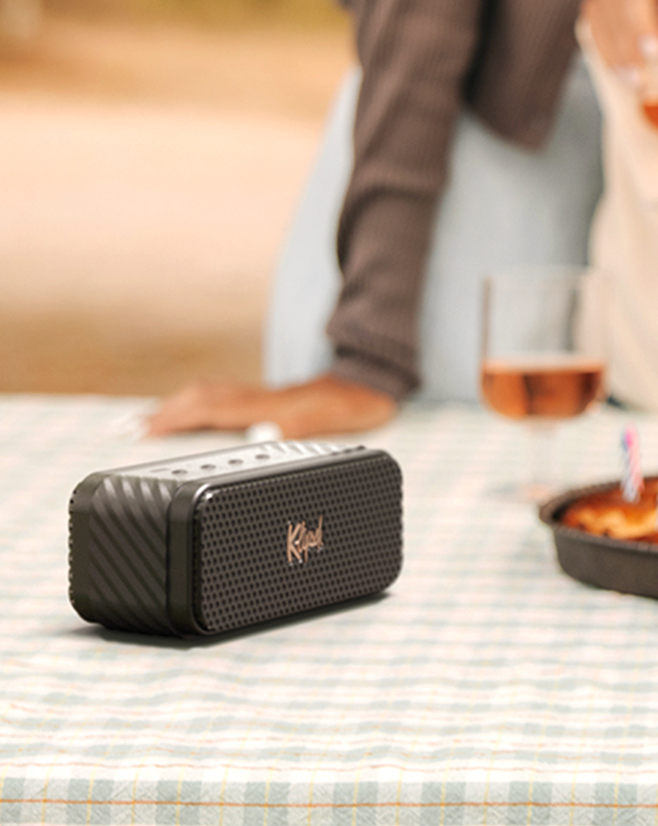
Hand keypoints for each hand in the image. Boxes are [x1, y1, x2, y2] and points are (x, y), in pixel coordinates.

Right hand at [146, 374, 397, 439]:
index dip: (172, 418)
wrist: (365, 391)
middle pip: (197, 399)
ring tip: (141, 426)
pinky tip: (186, 420)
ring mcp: (256, 400)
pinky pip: (219, 401)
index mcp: (260, 406)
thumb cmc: (343, 410)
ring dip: (173, 409)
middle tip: (125, 431)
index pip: (205, 407)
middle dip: (161, 413)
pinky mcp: (262, 404)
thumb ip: (295, 429)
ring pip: (206, 397)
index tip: (141, 431)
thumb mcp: (321, 423)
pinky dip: (194, 409)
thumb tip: (263, 434)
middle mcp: (253, 400)